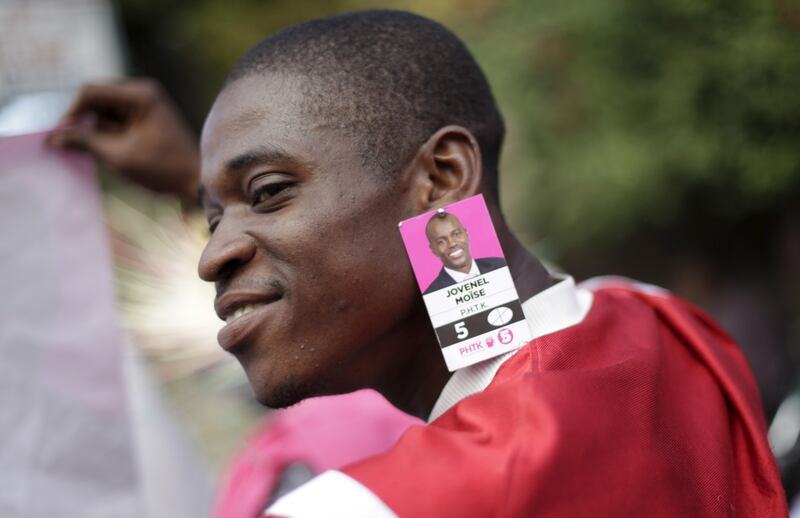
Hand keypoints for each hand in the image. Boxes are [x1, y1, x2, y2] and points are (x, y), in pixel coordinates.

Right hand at [49, 79, 200, 203]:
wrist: (198, 180)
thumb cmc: (163, 169)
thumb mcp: (118, 156)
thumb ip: (85, 142)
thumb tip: (53, 136)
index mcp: (140, 94)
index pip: (91, 91)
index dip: (71, 112)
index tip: (60, 135)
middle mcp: (143, 92)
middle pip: (96, 98)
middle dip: (82, 120)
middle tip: (72, 145)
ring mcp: (145, 103)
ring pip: (104, 110)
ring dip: (95, 128)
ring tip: (99, 152)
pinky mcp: (146, 116)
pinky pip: (116, 118)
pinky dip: (106, 132)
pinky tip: (109, 151)